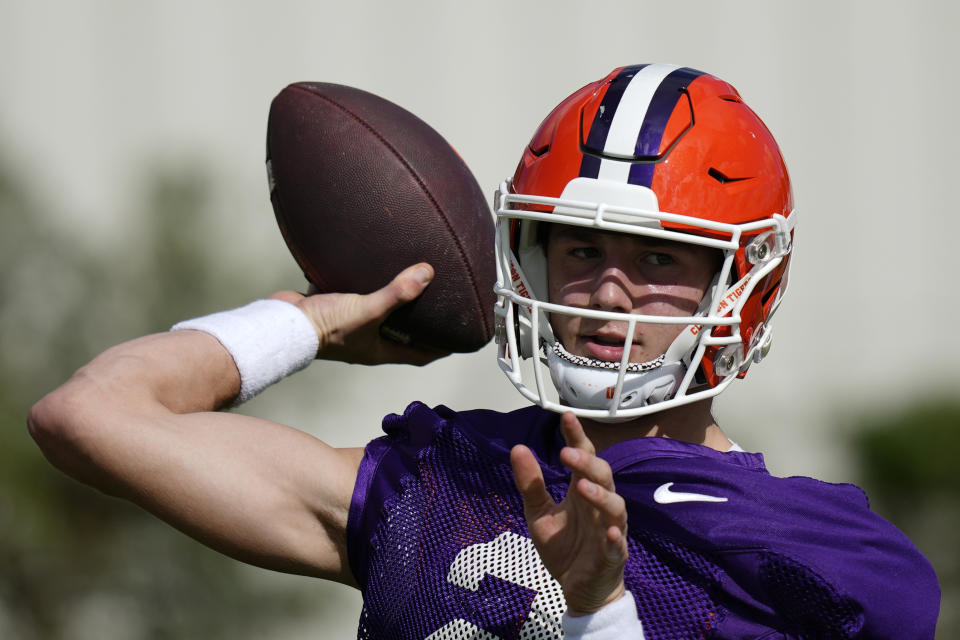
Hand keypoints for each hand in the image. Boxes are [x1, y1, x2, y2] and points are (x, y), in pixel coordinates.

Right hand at [269, 263, 447, 365]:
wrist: (282, 324)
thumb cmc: (324, 328)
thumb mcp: (367, 310)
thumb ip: (396, 294)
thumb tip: (426, 274)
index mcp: (380, 350)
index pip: (420, 355)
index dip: (440, 349)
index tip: (458, 339)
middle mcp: (368, 341)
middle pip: (403, 335)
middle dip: (421, 323)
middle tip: (440, 305)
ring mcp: (351, 326)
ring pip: (380, 315)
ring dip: (394, 302)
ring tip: (411, 283)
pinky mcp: (336, 310)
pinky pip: (357, 298)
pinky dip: (367, 287)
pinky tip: (373, 269)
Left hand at [511, 412, 627, 615]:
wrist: (580, 590)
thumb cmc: (566, 548)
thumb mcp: (539, 515)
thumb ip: (530, 484)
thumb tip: (516, 448)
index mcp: (582, 491)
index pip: (584, 457)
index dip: (577, 437)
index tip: (566, 416)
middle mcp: (599, 506)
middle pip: (602, 476)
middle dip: (587, 464)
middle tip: (566, 453)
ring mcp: (610, 529)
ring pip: (615, 506)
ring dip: (601, 496)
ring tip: (582, 487)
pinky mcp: (613, 555)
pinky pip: (618, 544)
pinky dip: (615, 537)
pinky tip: (609, 532)